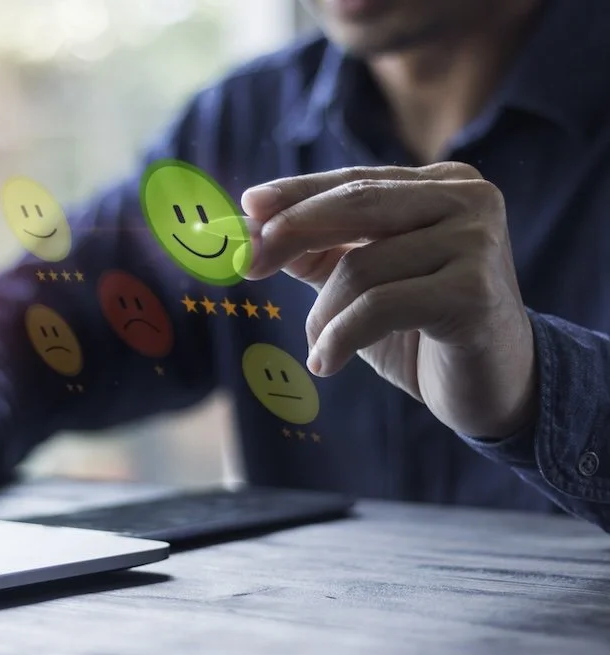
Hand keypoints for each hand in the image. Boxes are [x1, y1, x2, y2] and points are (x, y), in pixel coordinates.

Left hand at [240, 162, 536, 437]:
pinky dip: (338, 338)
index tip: (247, 207)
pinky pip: (377, 307)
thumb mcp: (363, 281)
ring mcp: (477, 242)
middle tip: (251, 265)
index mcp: (442, 186)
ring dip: (323, 314)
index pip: (354, 181)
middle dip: (292, 233)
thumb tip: (252, 229)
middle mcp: (468, 200)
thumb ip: (318, 250)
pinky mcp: (474, 292)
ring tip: (320, 347)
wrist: (494, 387)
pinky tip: (325, 364)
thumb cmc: (421, 329)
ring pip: (361, 265)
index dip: (295, 194)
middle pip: (356, 204)